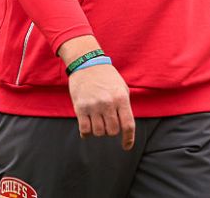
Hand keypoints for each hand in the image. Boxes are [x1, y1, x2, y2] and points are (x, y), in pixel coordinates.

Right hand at [60, 36, 134, 150]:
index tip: (126, 146)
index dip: (129, 139)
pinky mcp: (80, 107)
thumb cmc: (107, 76)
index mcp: (121, 98)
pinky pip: (84, 129)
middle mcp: (108, 103)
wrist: (86, 63)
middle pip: (113, 131)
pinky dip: (87, 133)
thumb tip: (126, 127)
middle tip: (108, 122)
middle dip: (112, 131)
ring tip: (98, 121)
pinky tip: (88, 128)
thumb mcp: (121, 87)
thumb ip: (125, 106)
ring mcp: (93, 106)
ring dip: (99, 131)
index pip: (128, 125)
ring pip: (99, 132)